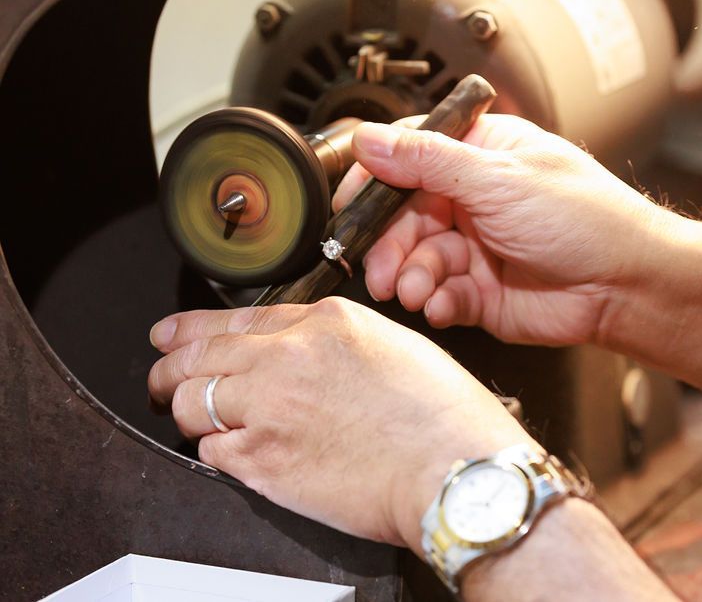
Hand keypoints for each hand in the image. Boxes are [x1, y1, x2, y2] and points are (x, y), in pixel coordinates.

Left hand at [147, 298, 533, 548]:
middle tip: (160, 376)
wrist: (455, 470)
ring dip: (185, 408)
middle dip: (170, 366)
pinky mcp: (262, 459)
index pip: (240, 317)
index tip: (174, 334)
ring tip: (184, 416)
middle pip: (201, 353)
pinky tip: (231, 451)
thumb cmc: (445, 417)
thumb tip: (303, 355)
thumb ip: (339, 342)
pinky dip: (215, 450)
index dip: (195, 328)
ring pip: (191, 399)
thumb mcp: (397, 349)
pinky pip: (211, 449)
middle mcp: (290, 356)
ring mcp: (270, 407)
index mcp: (329, 321)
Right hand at [333, 115, 662, 345]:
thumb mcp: (499, 179)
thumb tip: (370, 141)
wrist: (627, 284)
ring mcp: (475, 246)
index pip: (406, 158)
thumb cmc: (587, 219)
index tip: (350, 208)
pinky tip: (443, 305)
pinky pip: (439, 295)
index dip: (373, 183)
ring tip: (418, 290)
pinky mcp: (480, 291)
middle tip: (380, 269)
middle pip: (402, 217)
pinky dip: (435, 302)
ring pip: (416, 260)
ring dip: (410, 277)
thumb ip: (427, 163)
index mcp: (479, 155)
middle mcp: (472, 198)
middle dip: (387, 246)